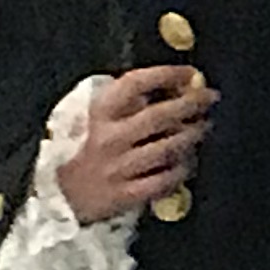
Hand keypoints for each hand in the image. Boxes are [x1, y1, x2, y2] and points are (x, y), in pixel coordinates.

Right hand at [56, 63, 211, 223]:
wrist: (60, 196)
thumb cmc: (84, 150)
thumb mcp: (95, 118)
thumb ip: (126, 102)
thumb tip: (173, 87)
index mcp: (98, 114)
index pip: (135, 83)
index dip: (167, 74)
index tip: (189, 73)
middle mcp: (108, 138)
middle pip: (160, 115)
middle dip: (192, 104)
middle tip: (209, 98)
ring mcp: (117, 168)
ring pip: (168, 148)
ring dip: (192, 136)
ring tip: (203, 128)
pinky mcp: (125, 195)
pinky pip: (164, 180)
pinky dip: (181, 170)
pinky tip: (187, 162)